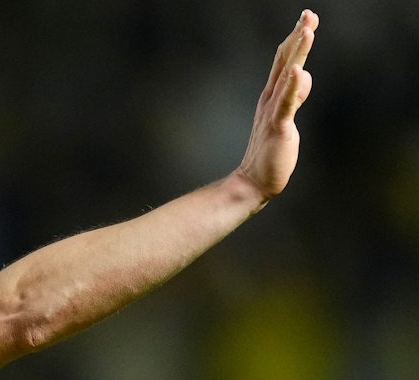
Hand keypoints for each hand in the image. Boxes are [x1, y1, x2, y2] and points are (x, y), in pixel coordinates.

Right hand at [235, 9, 318, 200]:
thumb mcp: (285, 118)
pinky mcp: (278, 126)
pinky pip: (285, 103)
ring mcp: (273, 111)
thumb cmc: (269, 152)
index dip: (296, 40)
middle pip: (285, 61)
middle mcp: (270, 99)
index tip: (306, 19)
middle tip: (308, 15)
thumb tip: (302, 76)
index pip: (285, 62)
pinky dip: (291, 86)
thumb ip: (293, 96)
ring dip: (297, 52)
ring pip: (287, 75)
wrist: (253, 181)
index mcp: (272, 96)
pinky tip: (297, 72)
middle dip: (298, 37)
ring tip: (307, 30)